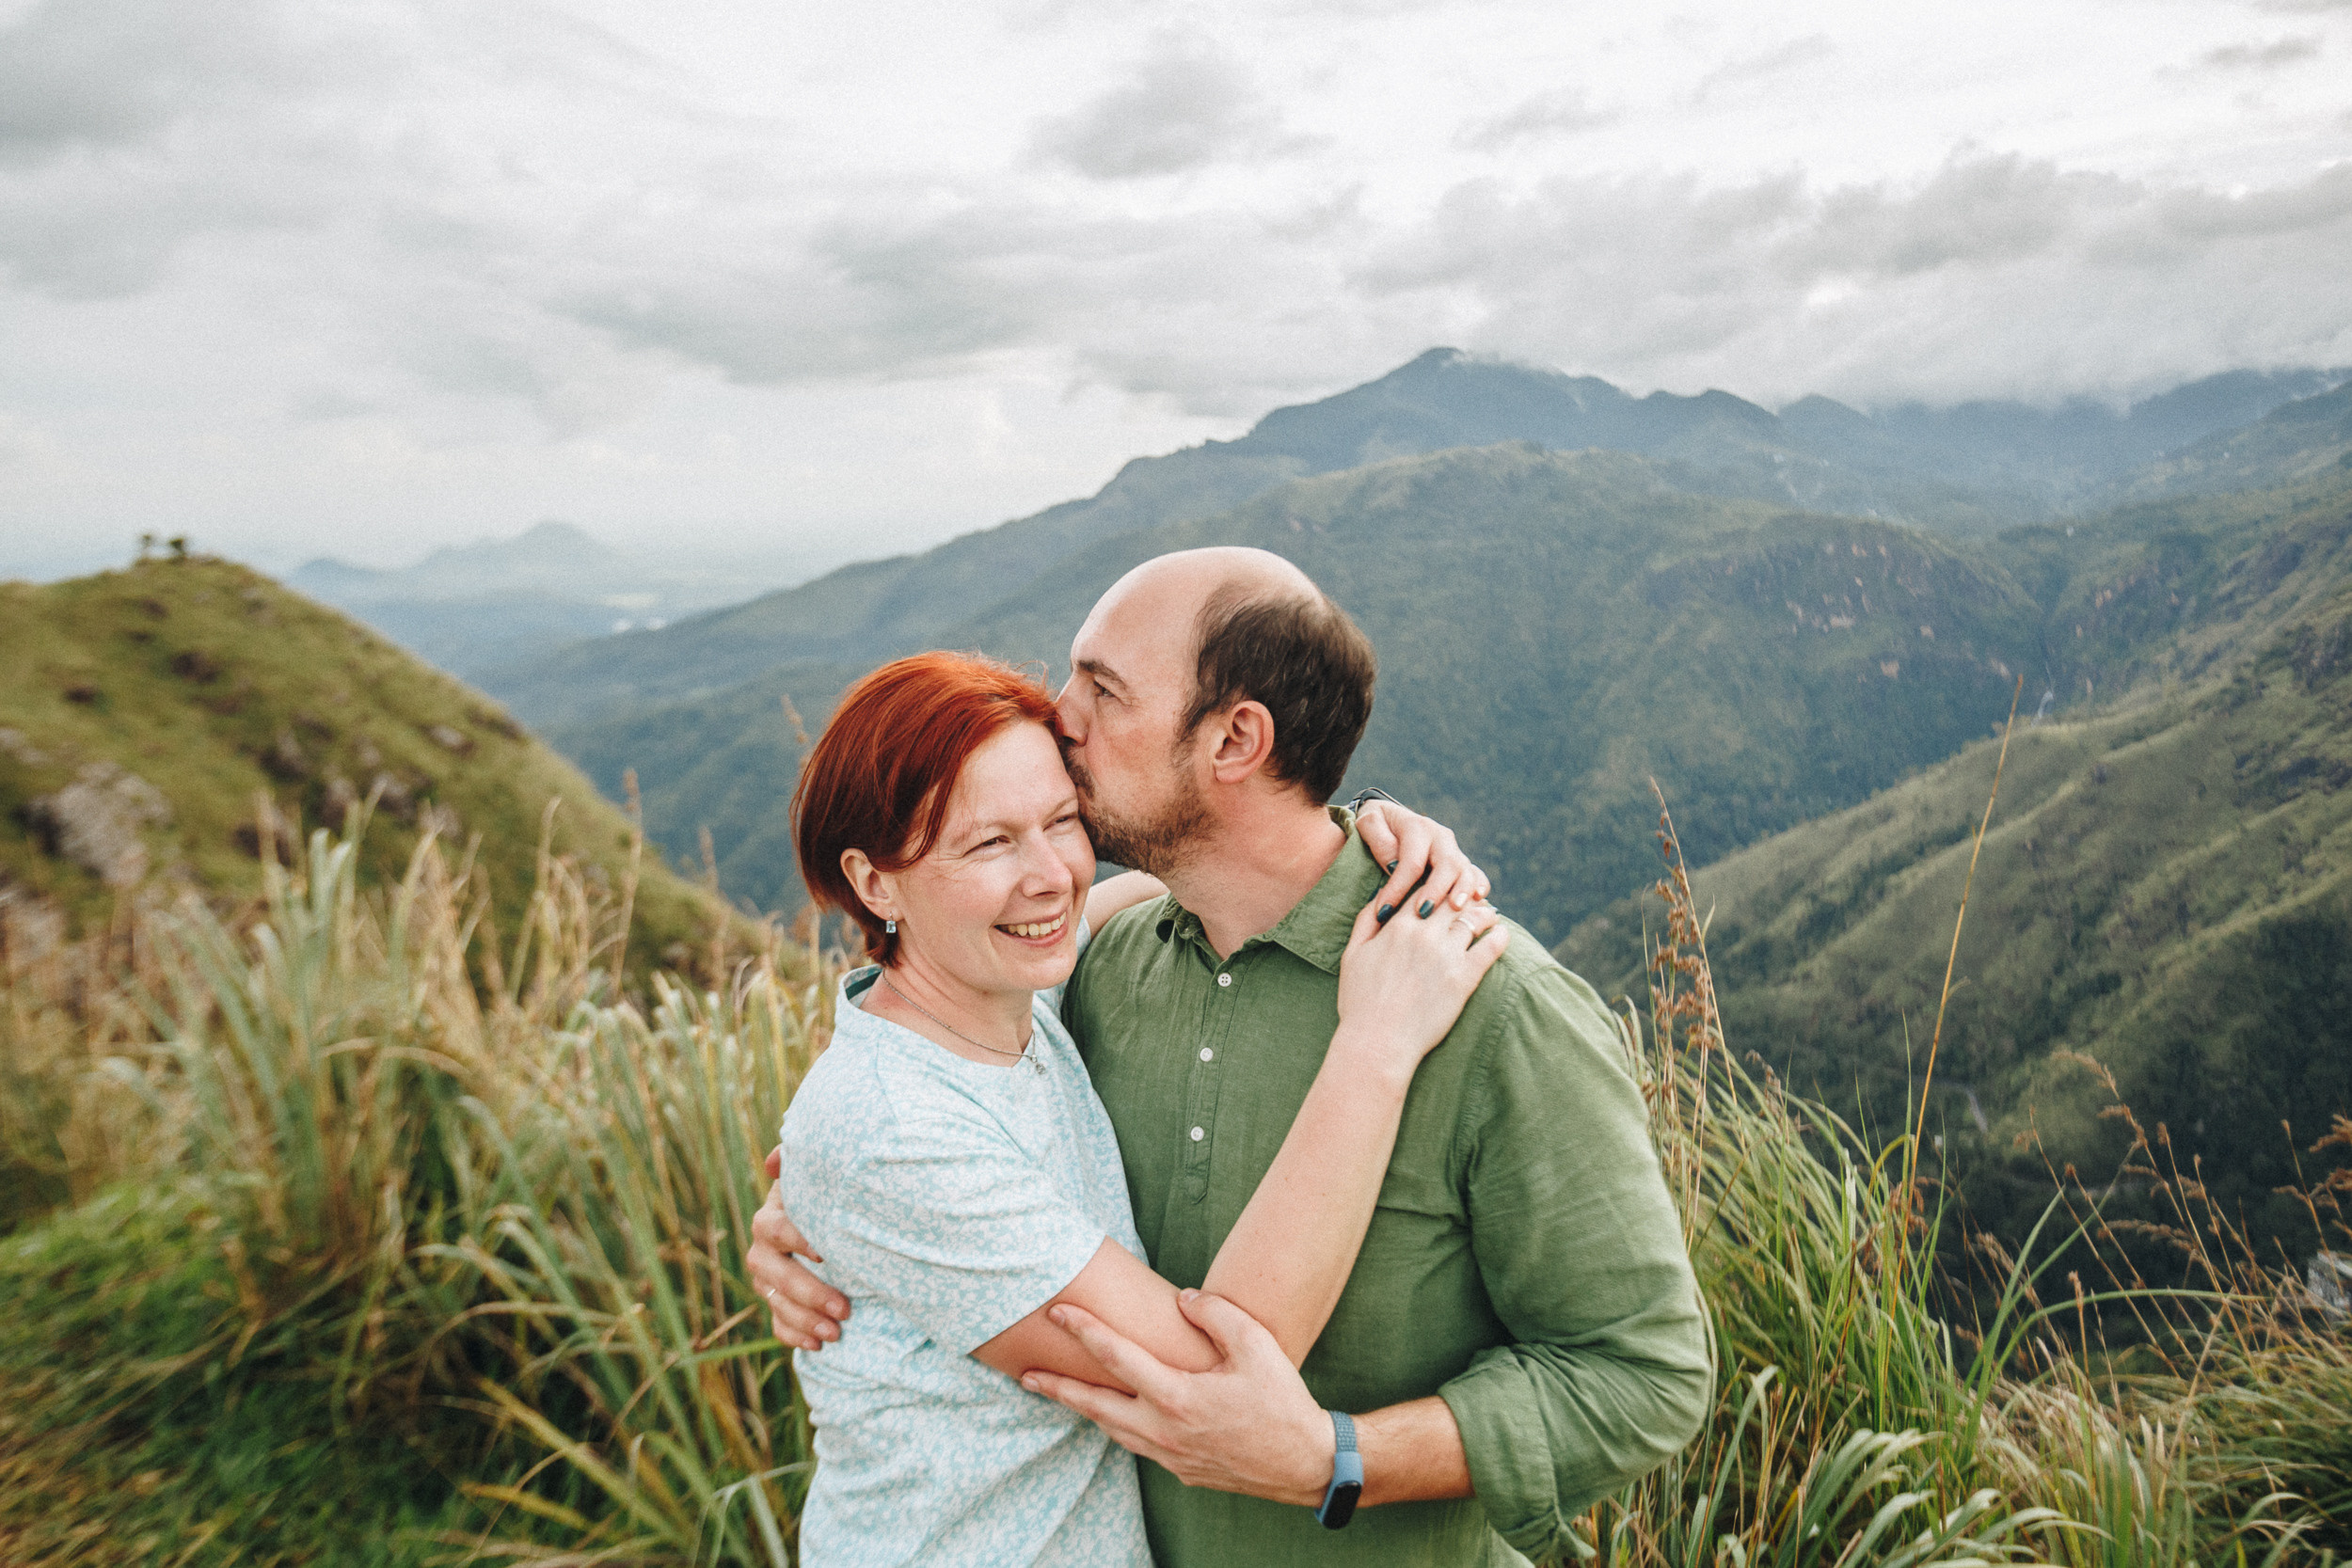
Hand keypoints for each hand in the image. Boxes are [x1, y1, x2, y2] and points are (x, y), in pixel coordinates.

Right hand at [749, 1146, 849, 1350]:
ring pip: (775, 1301)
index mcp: (773, 1215)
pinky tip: (818, 1345)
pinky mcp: (777, 1302)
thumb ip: (801, 1163)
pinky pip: (777, 1325)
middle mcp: (764, 1248)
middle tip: (845, 1308)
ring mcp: (768, 1278)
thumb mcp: (822, 1177)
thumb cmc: (831, 1196)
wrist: (838, 1222)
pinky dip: (795, 1336)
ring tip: (837, 1332)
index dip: (796, 1240)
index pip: (774, 1227)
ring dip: (804, 1319)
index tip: (826, 1253)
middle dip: (808, 1292)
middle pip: (774, 1272)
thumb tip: (773, 1160)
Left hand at [1022, 1291, 1334, 1505]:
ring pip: (1114, 1431)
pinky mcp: (1182, 1471)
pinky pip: (1138, 1445)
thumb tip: (1183, 1299)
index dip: (1084, 1331)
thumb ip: (1216, 1313)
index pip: (1117, 1357)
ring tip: (1061, 1393)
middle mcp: (1165, 1431)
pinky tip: (1116, 1416)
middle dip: (1057, 1388)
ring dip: (1085, 1410)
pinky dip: (1118, 1427)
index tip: (1057, 1312)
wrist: (1305, 1464)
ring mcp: (1171, 1456)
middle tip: (1026, 1374)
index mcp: (1177, 1397)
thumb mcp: (1257, 1345)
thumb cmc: (1283, 1402)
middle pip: (1096, 1406)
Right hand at [1335, 893, 1506, 1082]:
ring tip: (1490, 914)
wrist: (1378, 1041)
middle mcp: (1425, 935)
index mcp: (1398, 926)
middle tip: (1473, 898)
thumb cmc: (1360, 1002)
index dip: (1436, 887)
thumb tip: (1383, 895)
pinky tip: (1502, 933)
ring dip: (1485, 912)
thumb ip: (1366, 921)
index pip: (1425, 890)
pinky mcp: (1464, 978)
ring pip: (1476, 918)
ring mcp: (1447, 955)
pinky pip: (1492, 946)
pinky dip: (1500, 935)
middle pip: (1454, 900)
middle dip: (1464, 895)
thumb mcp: (1352, 955)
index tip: (1445, 890)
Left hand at [1354, 800, 1490, 922]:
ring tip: (1455, 909)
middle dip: (1437, 890)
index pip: (1411, 862)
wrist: (1392, 818)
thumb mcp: (1369, 822)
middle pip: (1447, 864)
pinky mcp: (1461, 862)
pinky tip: (1479, 900)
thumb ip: (1378, 839)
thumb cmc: (1377, 825)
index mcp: (1417, 827)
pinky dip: (1480, 885)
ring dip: (1462, 890)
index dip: (1398, 888)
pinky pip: (1476, 873)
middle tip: (1424, 913)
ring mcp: (1454, 850)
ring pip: (1465, 869)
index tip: (1383, 911)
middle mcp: (1441, 837)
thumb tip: (1393, 865)